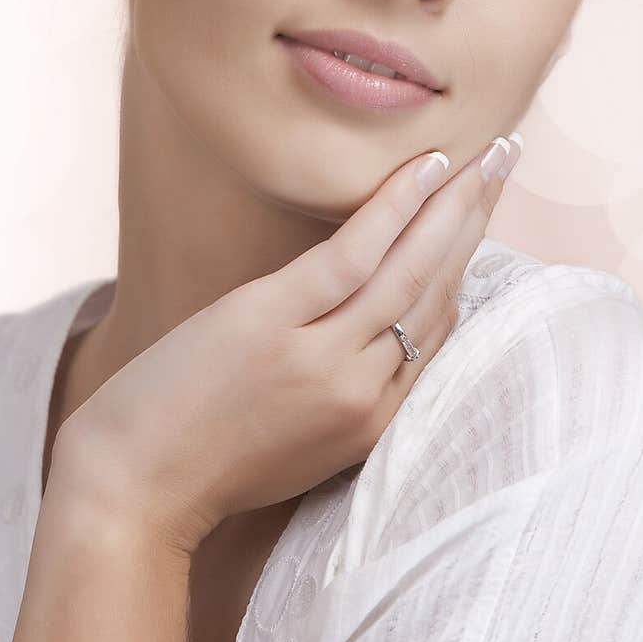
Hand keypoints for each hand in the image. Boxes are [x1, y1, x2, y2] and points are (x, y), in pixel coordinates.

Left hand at [55, 134, 521, 553]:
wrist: (134, 491)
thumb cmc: (207, 463)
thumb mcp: (300, 443)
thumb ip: (344, 389)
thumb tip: (367, 327)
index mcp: (374, 423)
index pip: (438, 330)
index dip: (462, 264)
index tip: (479, 213)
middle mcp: (365, 392)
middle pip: (440, 290)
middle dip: (479, 217)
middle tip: (509, 157)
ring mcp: (324, 356)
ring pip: (412, 268)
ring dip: (458, 202)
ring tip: (490, 151)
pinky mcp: (277, 322)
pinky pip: (356, 255)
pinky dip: (397, 208)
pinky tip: (427, 169)